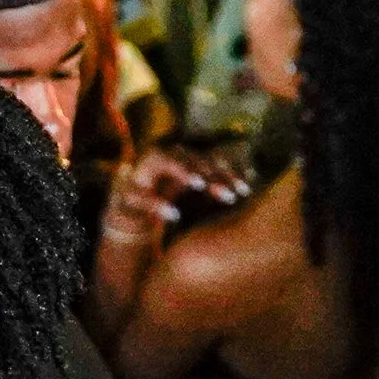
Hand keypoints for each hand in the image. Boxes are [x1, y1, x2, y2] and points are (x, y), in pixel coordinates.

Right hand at [97, 144, 245, 261]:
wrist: (132, 224)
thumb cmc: (172, 206)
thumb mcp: (197, 198)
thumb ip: (219, 187)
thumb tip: (254, 177)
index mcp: (181, 160)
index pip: (207, 157)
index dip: (227, 169)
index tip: (245, 189)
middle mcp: (161, 159)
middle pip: (186, 154)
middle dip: (208, 170)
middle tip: (228, 193)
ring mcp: (140, 173)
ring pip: (159, 158)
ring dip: (181, 168)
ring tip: (199, 184)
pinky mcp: (124, 194)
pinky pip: (138, 194)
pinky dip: (156, 204)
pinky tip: (175, 215)